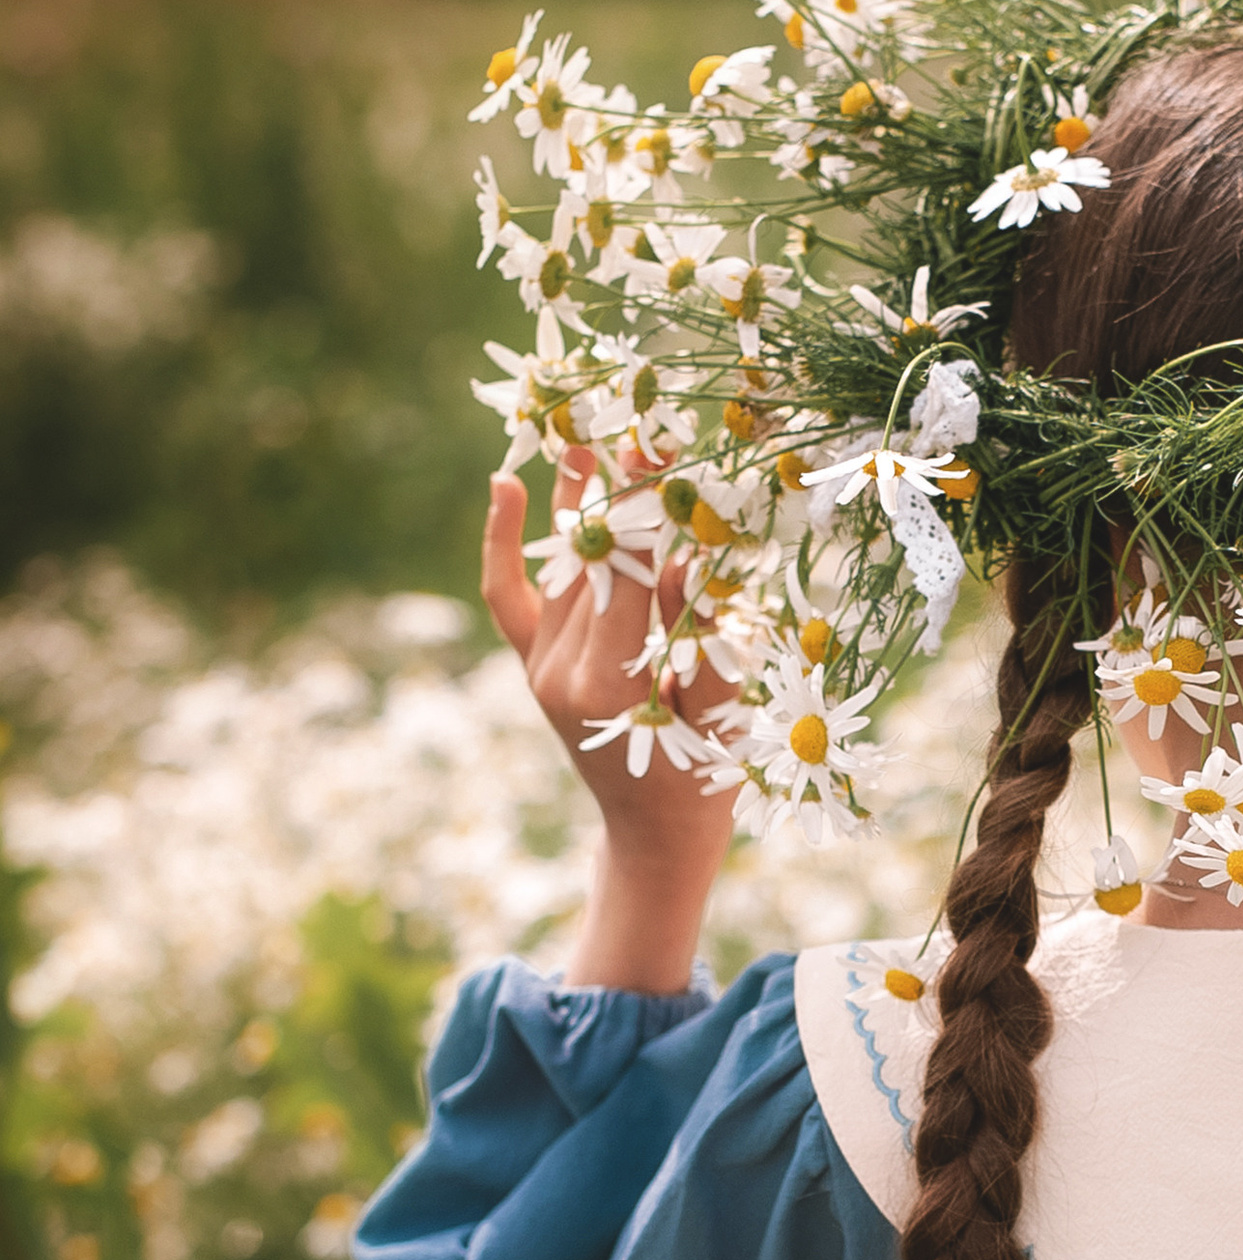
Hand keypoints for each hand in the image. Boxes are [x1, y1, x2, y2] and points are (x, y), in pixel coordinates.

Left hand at [484, 469, 738, 988]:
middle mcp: (560, 670)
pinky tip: (508, 484)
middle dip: (619, 492)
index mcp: (607, 684)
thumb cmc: (705, 778)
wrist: (654, 834)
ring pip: (561, 566)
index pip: (628, 575)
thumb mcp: (719, 707)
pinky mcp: (532, 665)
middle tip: (641, 425)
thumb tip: (681, 554)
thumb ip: (697, 634)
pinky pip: (509, 596)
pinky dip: (504, 542)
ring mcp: (539, 666)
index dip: (648, 510)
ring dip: (579, 499)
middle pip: (593, 560)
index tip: (666, 448)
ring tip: (593, 431)